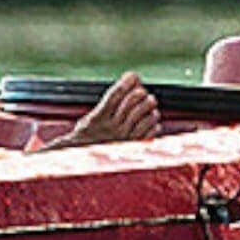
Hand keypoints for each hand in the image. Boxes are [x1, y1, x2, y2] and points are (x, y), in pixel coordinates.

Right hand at [39, 71, 159, 149]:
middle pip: (133, 102)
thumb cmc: (89, 138)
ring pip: (145, 115)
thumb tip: (129, 80)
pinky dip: (154, 123)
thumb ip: (107, 103)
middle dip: (140, 92)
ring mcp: (125, 139)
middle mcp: (112, 129)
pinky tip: (151, 120)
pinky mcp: (135, 148)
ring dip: (149, 107)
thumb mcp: (89, 119)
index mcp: (97, 119)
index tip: (132, 75)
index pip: (115, 94)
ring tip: (149, 104)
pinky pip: (151, 131)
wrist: (86, 164)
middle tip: (142, 92)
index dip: (126, 82)